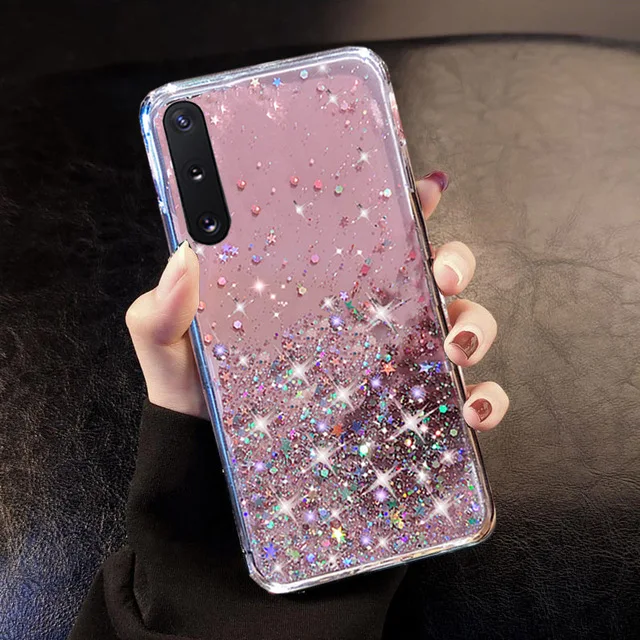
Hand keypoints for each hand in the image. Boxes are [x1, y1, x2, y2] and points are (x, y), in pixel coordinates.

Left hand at [126, 172, 508, 428]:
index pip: (372, 231)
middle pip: (434, 269)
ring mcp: (394, 363)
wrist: (217, 472)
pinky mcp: (408, 411)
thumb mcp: (173, 352)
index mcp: (321, 287)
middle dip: (456, 261)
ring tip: (455, 349)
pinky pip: (465, 399)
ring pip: (462, 325)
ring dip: (477, 327)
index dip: (406, 201)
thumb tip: (184, 258)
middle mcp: (368, 318)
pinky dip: (484, 399)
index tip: (423, 186)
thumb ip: (161, 313)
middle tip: (442, 275)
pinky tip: (471, 410)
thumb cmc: (201, 401)